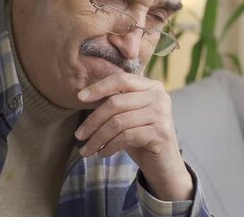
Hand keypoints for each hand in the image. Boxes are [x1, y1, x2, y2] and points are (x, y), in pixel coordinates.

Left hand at [74, 72, 193, 200]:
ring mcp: (161, 114)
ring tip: (86, 149)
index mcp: (152, 86)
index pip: (121, 80)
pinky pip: (126, 136)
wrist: (164, 164)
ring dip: (97, 138)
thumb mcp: (129, 115)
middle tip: (79, 135)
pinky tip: (102, 153)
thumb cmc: (142, 137)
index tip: (79, 98)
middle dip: (93, 120)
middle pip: (116, 102)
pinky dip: (109, 146)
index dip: (99, 87)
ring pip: (118, 122)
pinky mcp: (160, 133)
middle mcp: (159, 96)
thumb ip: (116, 101)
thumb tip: (83, 95)